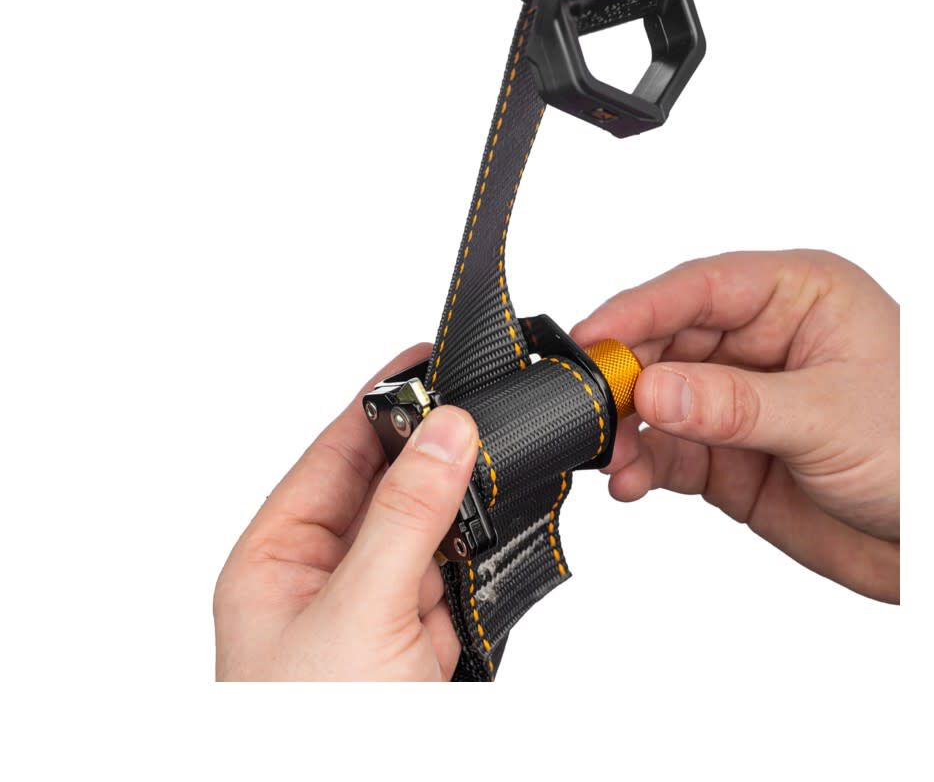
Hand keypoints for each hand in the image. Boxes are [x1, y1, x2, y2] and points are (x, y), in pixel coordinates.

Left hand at [214, 345, 478, 679]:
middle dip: (432, 464)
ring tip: (483, 518)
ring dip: (460, 523)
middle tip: (477, 429)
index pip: (333, 454)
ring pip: (429, 531)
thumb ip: (404, 517)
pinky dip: (479, 568)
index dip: (379, 404)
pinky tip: (490, 566)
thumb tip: (445, 432)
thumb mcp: (358, 615)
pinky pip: (455, 578)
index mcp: (277, 562)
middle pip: (388, 488)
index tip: (425, 359)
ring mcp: (374, 611)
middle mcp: (324, 580)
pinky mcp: (418, 642)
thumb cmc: (317, 740)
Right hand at [572, 250, 898, 602]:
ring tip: (613, 455)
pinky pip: (669, 451)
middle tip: (591, 404)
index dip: (640, 309)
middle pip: (667, 342)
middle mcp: (762, 342)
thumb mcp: (829, 416)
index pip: (702, 289)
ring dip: (628, 428)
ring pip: (659, 401)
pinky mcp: (728, 455)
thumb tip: (651, 391)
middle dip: (626, 375)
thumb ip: (732, 405)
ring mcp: (740, 400)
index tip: (593, 336)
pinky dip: (643, 465)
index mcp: (797, 297)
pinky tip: (632, 480)